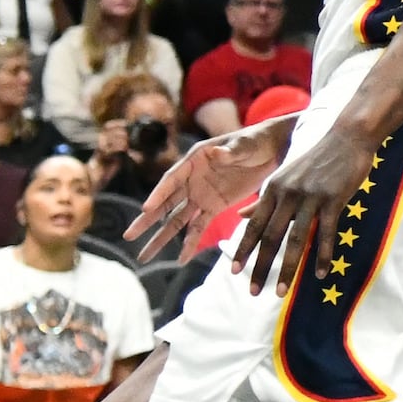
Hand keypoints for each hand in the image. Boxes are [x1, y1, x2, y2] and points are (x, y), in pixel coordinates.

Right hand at [127, 114, 293, 262]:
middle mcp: (192, 179)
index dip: (159, 194)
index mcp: (195, 160)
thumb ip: (231, 151)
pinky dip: (190, 243)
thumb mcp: (245, 144)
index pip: (172, 179)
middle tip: (128, 235)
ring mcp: (201, 195)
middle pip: (166, 202)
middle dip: (147, 220)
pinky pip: (198, 227)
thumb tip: (217, 153)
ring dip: (161, 237)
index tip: (146, 208)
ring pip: (176, 219)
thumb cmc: (256, 141)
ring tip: (143, 257)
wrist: (274, 150)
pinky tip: (180, 260)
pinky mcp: (214, 207)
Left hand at [228, 106, 388, 293]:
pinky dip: (322, 255)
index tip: (234, 271)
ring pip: (295, 239)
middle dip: (261, 267)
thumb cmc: (317, 157)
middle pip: (270, 237)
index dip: (243, 249)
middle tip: (254, 292)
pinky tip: (320, 273)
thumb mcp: (286, 175)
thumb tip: (240, 216)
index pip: (253, 224)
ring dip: (287, 268)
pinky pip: (325, 232)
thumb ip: (265, 198)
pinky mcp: (333, 198)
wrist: (348, 136)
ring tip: (281, 291)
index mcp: (273, 187)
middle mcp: (287, 193)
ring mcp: (310, 195)